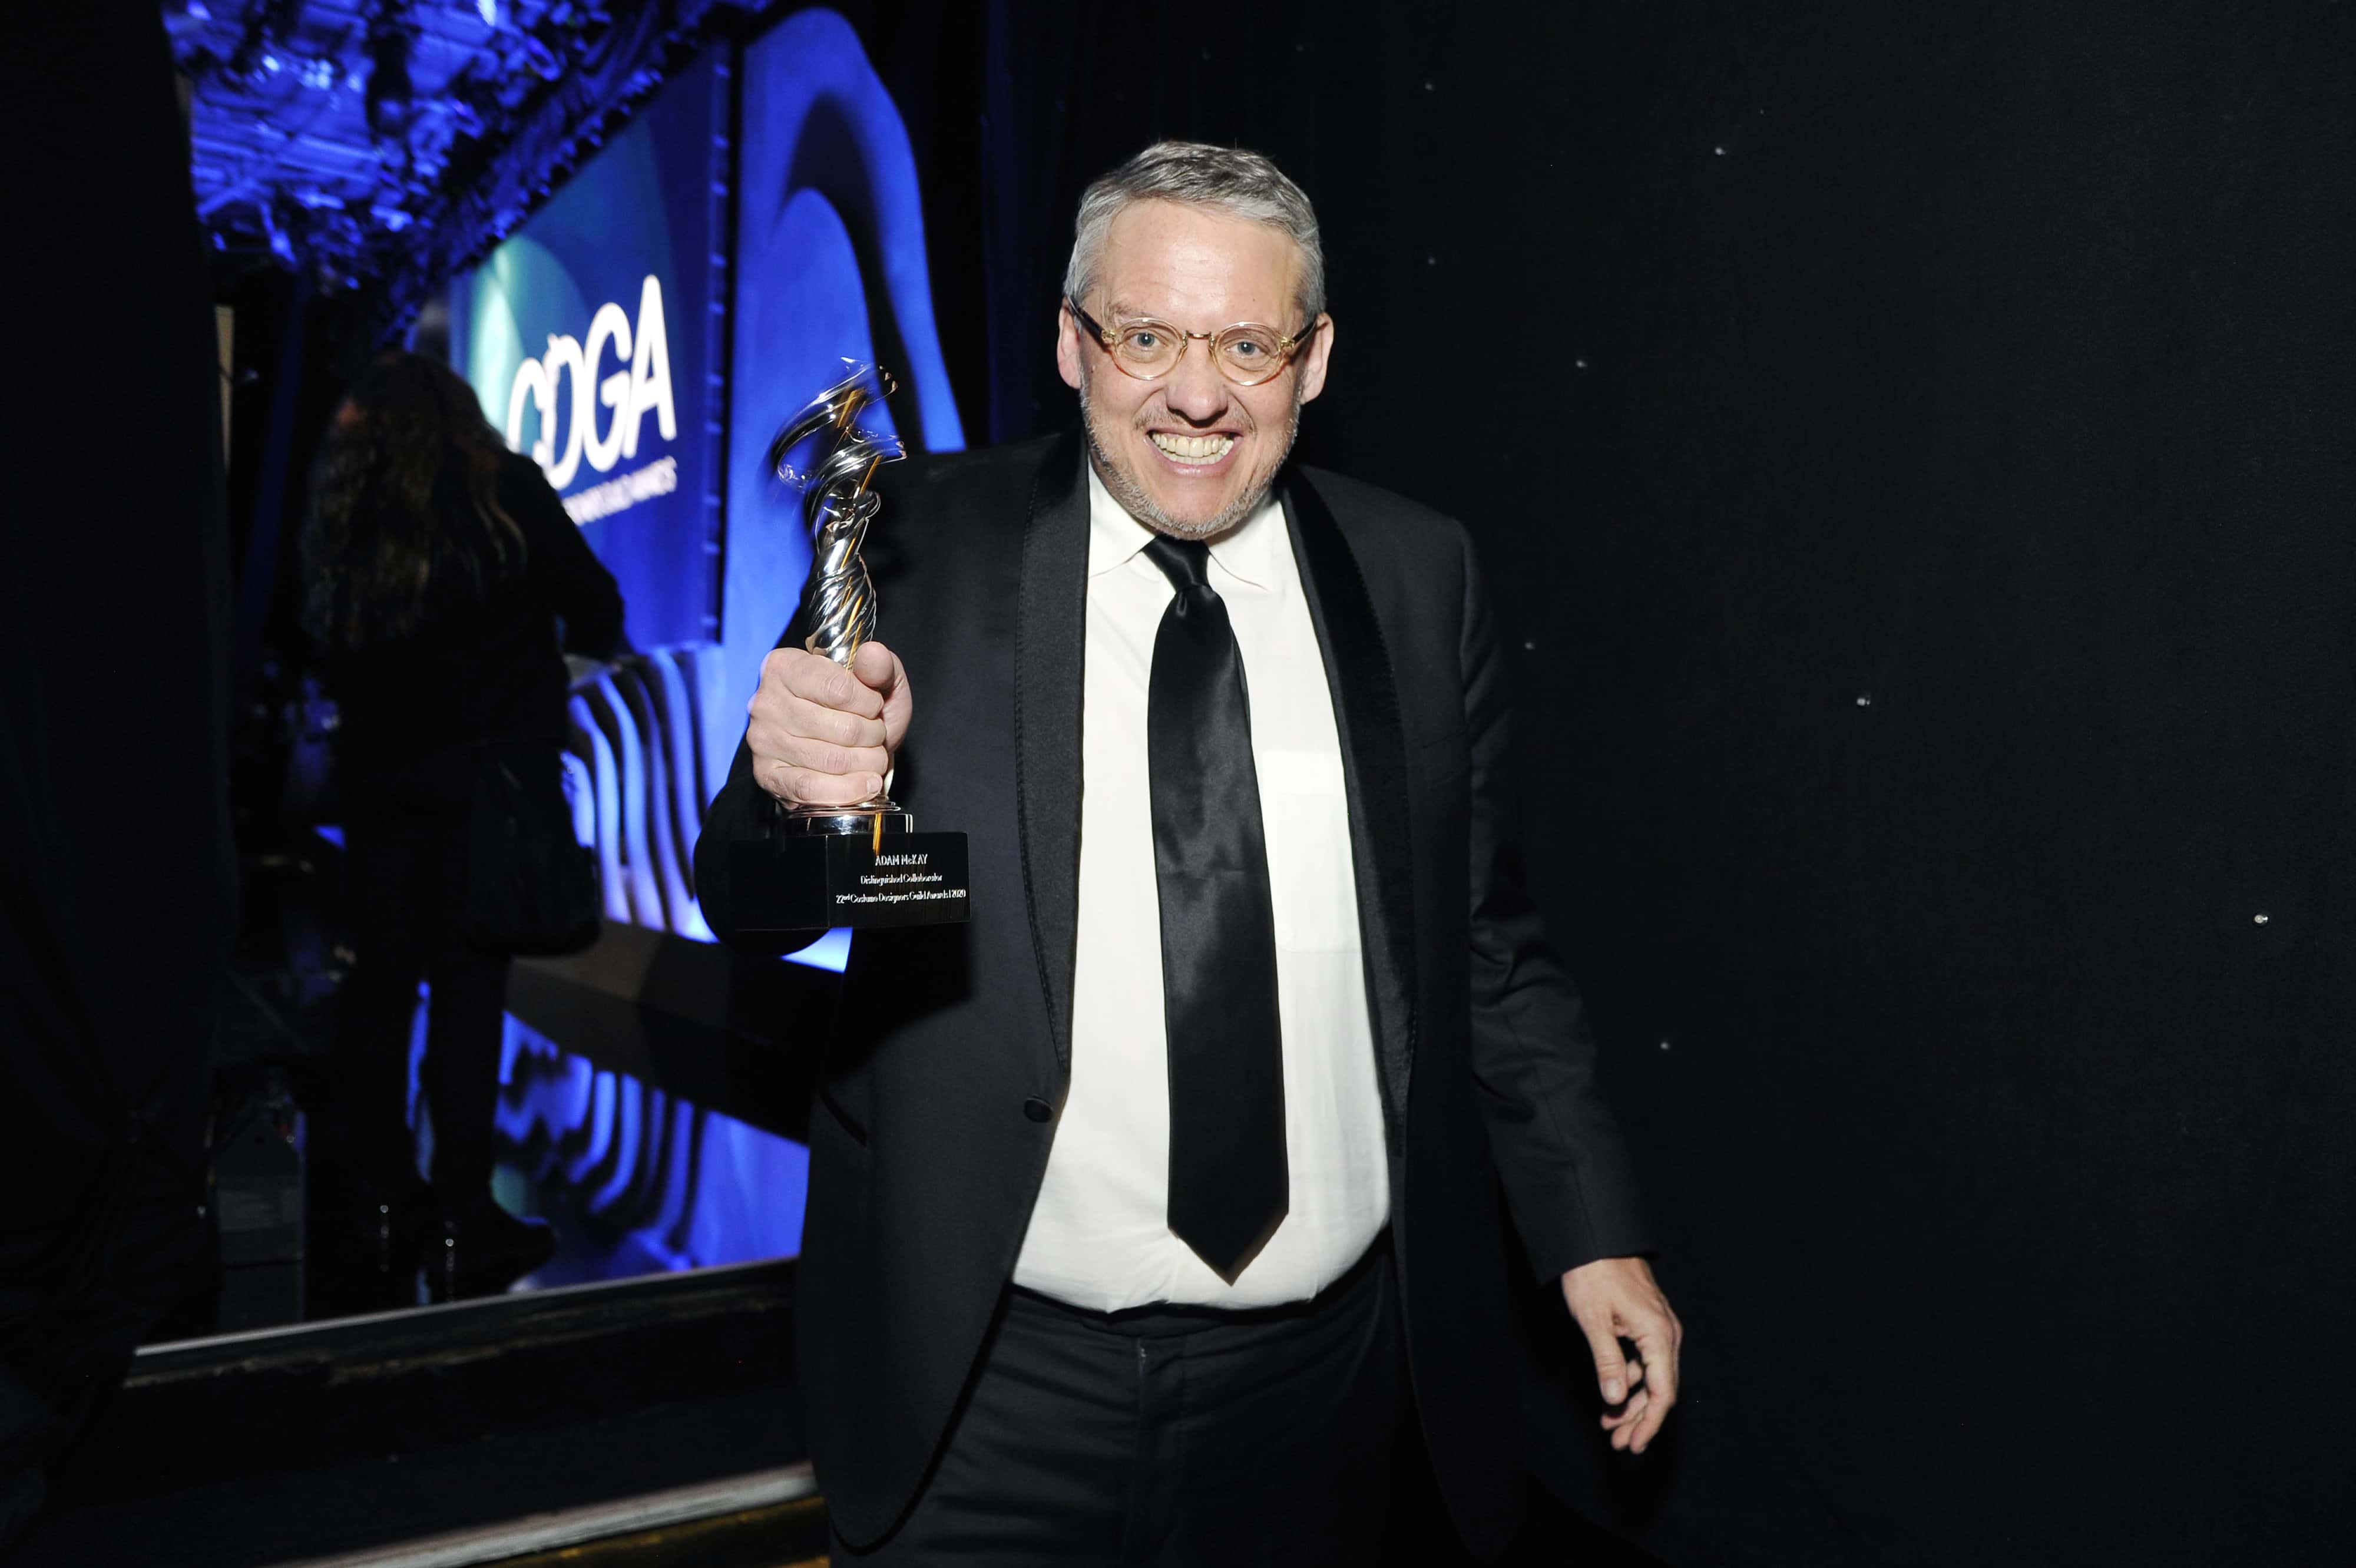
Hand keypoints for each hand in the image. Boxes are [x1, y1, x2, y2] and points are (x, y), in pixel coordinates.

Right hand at [747, 642, 911, 808]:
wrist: (844, 746)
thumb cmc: (859, 709)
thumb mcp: (877, 680)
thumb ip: (880, 665)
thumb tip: (873, 653)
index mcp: (786, 666)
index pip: (838, 688)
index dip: (869, 703)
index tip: (875, 707)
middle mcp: (766, 702)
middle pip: (840, 728)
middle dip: (872, 737)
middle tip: (876, 737)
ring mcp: (763, 741)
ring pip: (831, 760)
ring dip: (867, 763)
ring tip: (874, 758)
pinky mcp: (767, 776)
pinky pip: (811, 789)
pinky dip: (847, 791)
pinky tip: (866, 785)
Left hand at [1560, 1255, 1681, 1454]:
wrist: (1596, 1236)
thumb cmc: (1593, 1274)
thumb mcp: (1594, 1321)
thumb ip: (1607, 1362)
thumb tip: (1616, 1399)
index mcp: (1659, 1335)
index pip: (1663, 1392)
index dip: (1649, 1423)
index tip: (1633, 1444)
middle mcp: (1667, 1333)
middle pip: (1662, 1388)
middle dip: (1640, 1418)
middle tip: (1619, 1443)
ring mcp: (1660, 1326)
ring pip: (1654, 1375)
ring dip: (1635, 1401)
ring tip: (1611, 1425)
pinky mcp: (1649, 1321)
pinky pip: (1647, 1359)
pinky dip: (1632, 1379)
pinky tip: (1614, 1393)